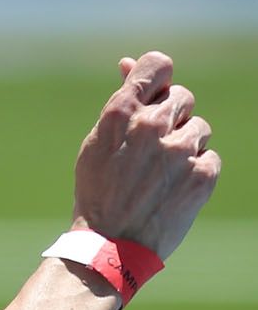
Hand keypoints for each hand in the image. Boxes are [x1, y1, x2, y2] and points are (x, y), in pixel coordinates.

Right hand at [72, 51, 220, 259]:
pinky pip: (210, 157)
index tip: (156, 95)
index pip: (157, 65)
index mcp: (121, 113)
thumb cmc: (99, 191)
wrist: (110, 246)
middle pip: (183, 97)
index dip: (159, 78)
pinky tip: (175, 189)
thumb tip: (128, 63)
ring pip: (199, 128)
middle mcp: (151, 126)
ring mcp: (179, 150)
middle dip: (172, 118)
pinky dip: (197, 170)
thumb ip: (122, 102)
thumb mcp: (98, 141)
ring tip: (162, 173)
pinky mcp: (202, 175)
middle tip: (153, 148)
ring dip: (186, 145)